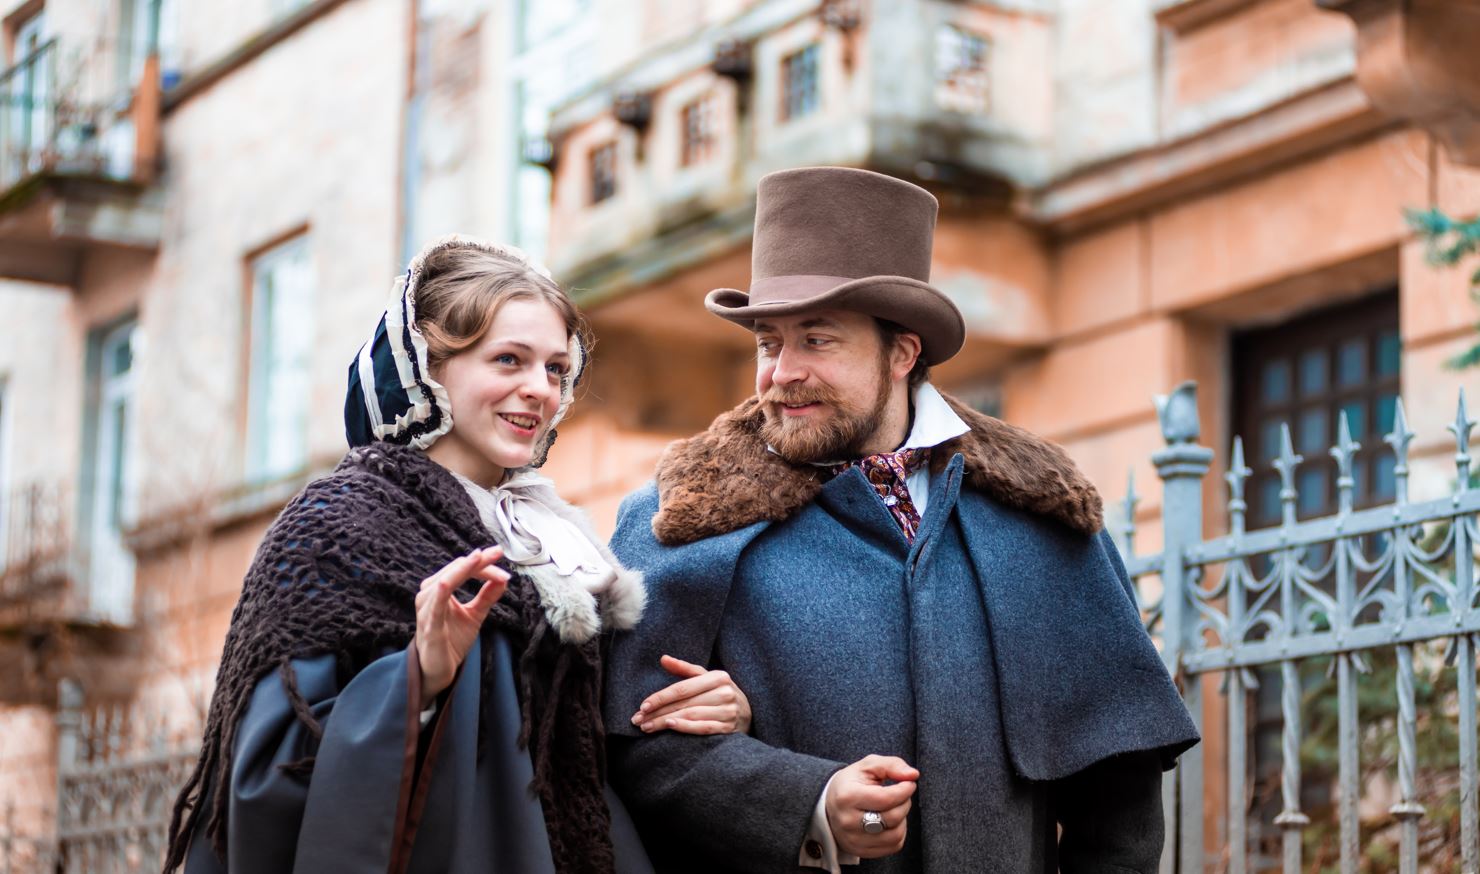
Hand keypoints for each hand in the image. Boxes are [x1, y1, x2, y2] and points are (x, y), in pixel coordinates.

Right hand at [414, 547, 509, 708]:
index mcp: (438, 590)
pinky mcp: (430, 625)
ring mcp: (427, 610)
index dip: (482, 561)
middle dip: (478, 561)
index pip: (461, 568)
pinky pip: (435, 605)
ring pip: (445, 581)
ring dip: (467, 570)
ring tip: (483, 561)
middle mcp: (429, 595)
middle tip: (499, 553)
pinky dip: (442, 590)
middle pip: (455, 569)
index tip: (500, 554)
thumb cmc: (452, 640)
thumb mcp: (475, 614)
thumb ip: (487, 596)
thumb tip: (504, 578)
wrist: (439, 670)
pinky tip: (449, 581)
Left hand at [630, 655, 751, 734]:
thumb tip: (663, 658)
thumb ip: (685, 670)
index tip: (643, 705)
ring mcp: (728, 712)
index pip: (683, 688)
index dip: (661, 697)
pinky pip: (704, 728)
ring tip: (648, 727)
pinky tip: (671, 727)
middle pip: (684, 703)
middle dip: (658, 712)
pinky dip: (686, 728)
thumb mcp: (707, 677)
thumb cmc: (722, 693)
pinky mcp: (729, 728)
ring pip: (691, 716)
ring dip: (666, 722)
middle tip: (638, 720)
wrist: (750, 713)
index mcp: (718, 677)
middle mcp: (724, 693)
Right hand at [825, 755, 918, 858]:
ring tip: (895, 808)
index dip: (905, 790)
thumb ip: (892, 765)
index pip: (886, 799)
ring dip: (902, 819)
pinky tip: (890, 822)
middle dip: (904, 803)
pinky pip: (893, 846)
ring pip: (896, 835)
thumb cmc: (851, 783)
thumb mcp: (867, 766)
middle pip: (893, 817)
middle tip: (901, 794)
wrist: (827, 805)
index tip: (909, 783)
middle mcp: (848, 821)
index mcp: (847, 797)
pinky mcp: (861, 851)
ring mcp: (853, 839)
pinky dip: (898, 833)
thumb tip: (913, 775)